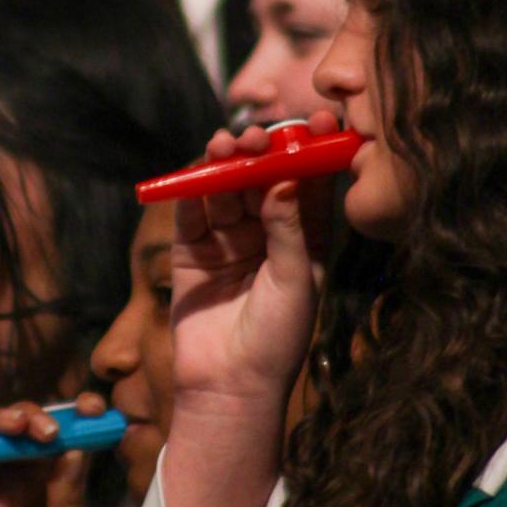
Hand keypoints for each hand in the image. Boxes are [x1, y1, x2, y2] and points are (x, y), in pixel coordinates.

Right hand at [0, 397, 94, 506]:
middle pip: (28, 427)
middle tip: (49, 429)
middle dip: (39, 416)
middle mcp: (28, 475)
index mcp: (60, 479)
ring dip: (6, 420)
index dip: (79, 416)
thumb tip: (75, 445)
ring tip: (21, 426)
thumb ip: (68, 491)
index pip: (68, 435)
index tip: (93, 407)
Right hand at [170, 120, 330, 418]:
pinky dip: (193, 188)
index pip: (307, 184)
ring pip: (225, 189)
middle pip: (262, 179)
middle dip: (259, 153)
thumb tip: (286, 179)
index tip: (315, 121)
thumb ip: (289, 228)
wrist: (231, 385)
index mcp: (303, 240)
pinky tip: (200, 169)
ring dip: (225, 164)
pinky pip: (192, 212)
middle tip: (256, 137)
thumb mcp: (295, 280)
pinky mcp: (192, 252)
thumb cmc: (277, 338)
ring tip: (225, 145)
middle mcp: (266, 234)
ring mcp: (227, 242)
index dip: (310, 151)